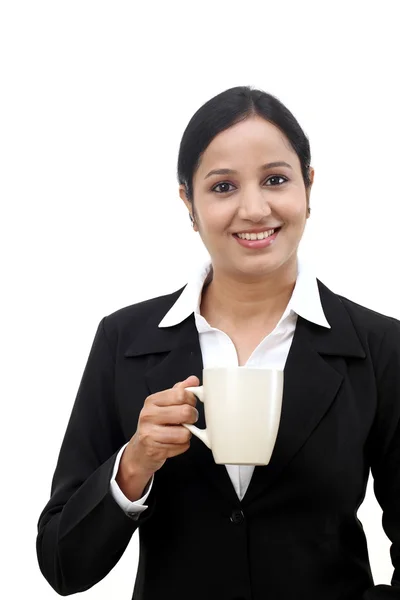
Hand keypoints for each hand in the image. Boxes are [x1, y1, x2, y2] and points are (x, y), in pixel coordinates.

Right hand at [116, 375, 199, 499]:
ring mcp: (150, 433)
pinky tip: (174, 443)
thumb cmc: (156, 424)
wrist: (140, 449)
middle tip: (188, 419)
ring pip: (185, 433)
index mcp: (152, 400)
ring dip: (187, 434)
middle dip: (192, 417)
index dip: (191, 400)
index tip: (190, 404)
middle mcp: (148, 415)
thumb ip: (179, 391)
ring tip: (179, 432)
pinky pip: (182, 447)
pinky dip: (182, 446)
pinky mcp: (154, 450)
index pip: (181, 394)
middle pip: (185, 412)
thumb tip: (193, 380)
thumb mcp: (165, 404)